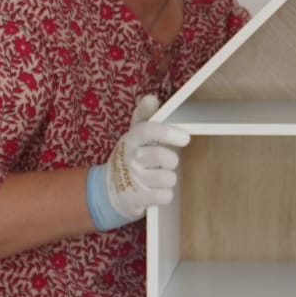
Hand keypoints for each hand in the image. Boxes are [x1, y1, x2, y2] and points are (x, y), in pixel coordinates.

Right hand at [85, 96, 191, 229]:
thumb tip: (151, 97)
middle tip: (169, 162)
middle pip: (161, 156)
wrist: (109, 189)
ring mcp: (131, 179)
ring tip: (160, 177)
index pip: (147, 130)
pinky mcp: (135, 199)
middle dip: (171, 160)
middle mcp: (129, 158)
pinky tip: (157, 191)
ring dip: (169, 178)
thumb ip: (144, 116)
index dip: (167, 133)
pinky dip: (165, 194)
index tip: (186, 138)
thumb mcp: (134, 135)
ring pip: (167, 178)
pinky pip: (163, 196)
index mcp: (130, 139)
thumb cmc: (130, 156)